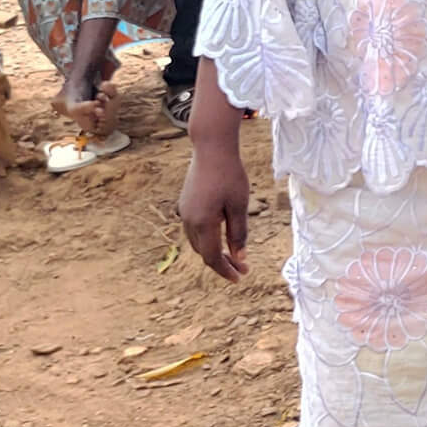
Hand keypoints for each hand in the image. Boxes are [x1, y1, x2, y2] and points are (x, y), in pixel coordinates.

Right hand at [179, 141, 251, 281]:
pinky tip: (220, 237)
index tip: (240, 277)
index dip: (225, 270)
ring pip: (197, 242)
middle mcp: (188, 220)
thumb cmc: (230, 175)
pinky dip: (207, 239)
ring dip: (213, 252)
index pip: (212, 257)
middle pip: (203, 252)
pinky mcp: (185, 204)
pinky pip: (194, 230)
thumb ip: (239, 233)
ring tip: (233, 255)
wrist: (211, 149)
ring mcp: (184, 212)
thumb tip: (239, 257)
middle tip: (242, 267)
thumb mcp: (239, 206)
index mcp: (203, 223)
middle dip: (222, 263)